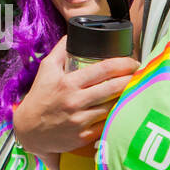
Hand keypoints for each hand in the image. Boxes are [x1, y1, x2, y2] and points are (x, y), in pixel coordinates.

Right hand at [11, 39, 139, 155]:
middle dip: (131, 79)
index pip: (103, 69)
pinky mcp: (84, 136)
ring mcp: (80, 120)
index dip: (123, 64)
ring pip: (113, 107)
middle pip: (113, 88)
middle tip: (140, 75)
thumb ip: (60, 50)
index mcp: (68, 82)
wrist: (29, 130)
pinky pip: (108, 125)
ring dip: (127, 98)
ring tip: (136, 91)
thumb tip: (73, 33)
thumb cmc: (40, 97)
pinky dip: (118, 117)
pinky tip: (125, 111)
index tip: (133, 62)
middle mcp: (75, 101)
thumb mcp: (46, 70)